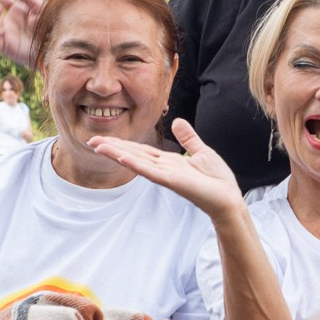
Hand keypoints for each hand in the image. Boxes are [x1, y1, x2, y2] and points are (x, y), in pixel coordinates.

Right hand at [90, 119, 243, 218]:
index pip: (140, 150)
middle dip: (112, 148)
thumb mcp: (202, 151)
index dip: (122, 143)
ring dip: (118, 154)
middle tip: (91, 141)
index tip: (103, 138)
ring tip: (99, 147)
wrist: (229, 198)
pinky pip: (152, 172)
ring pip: (137, 162)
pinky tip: (123, 158)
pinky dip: (138, 165)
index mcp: (168, 161)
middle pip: (133, 154)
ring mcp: (166, 175)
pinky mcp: (173, 182)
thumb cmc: (217, 180)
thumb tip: (178, 121)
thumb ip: (188, 138)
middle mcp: (163, 168)